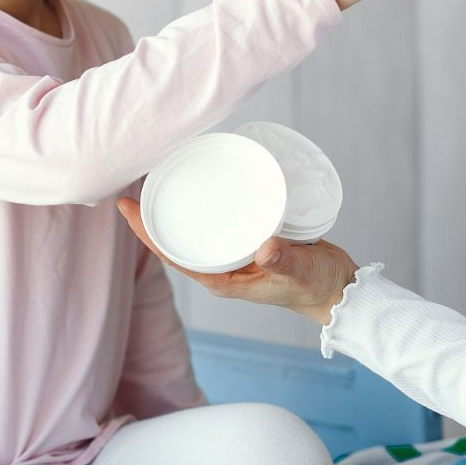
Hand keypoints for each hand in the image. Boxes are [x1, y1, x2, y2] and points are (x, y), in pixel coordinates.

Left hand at [117, 198, 358, 324]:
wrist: (339, 288)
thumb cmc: (317, 285)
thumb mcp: (301, 271)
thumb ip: (284, 260)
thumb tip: (265, 247)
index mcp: (223, 280)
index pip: (173, 256)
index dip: (146, 233)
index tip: (126, 206)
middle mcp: (223, 269)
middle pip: (177, 241)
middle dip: (153, 217)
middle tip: (135, 181)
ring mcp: (235, 256)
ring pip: (196, 231)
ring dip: (177, 209)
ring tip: (160, 176)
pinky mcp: (250, 242)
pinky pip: (218, 223)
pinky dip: (207, 205)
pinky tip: (204, 184)